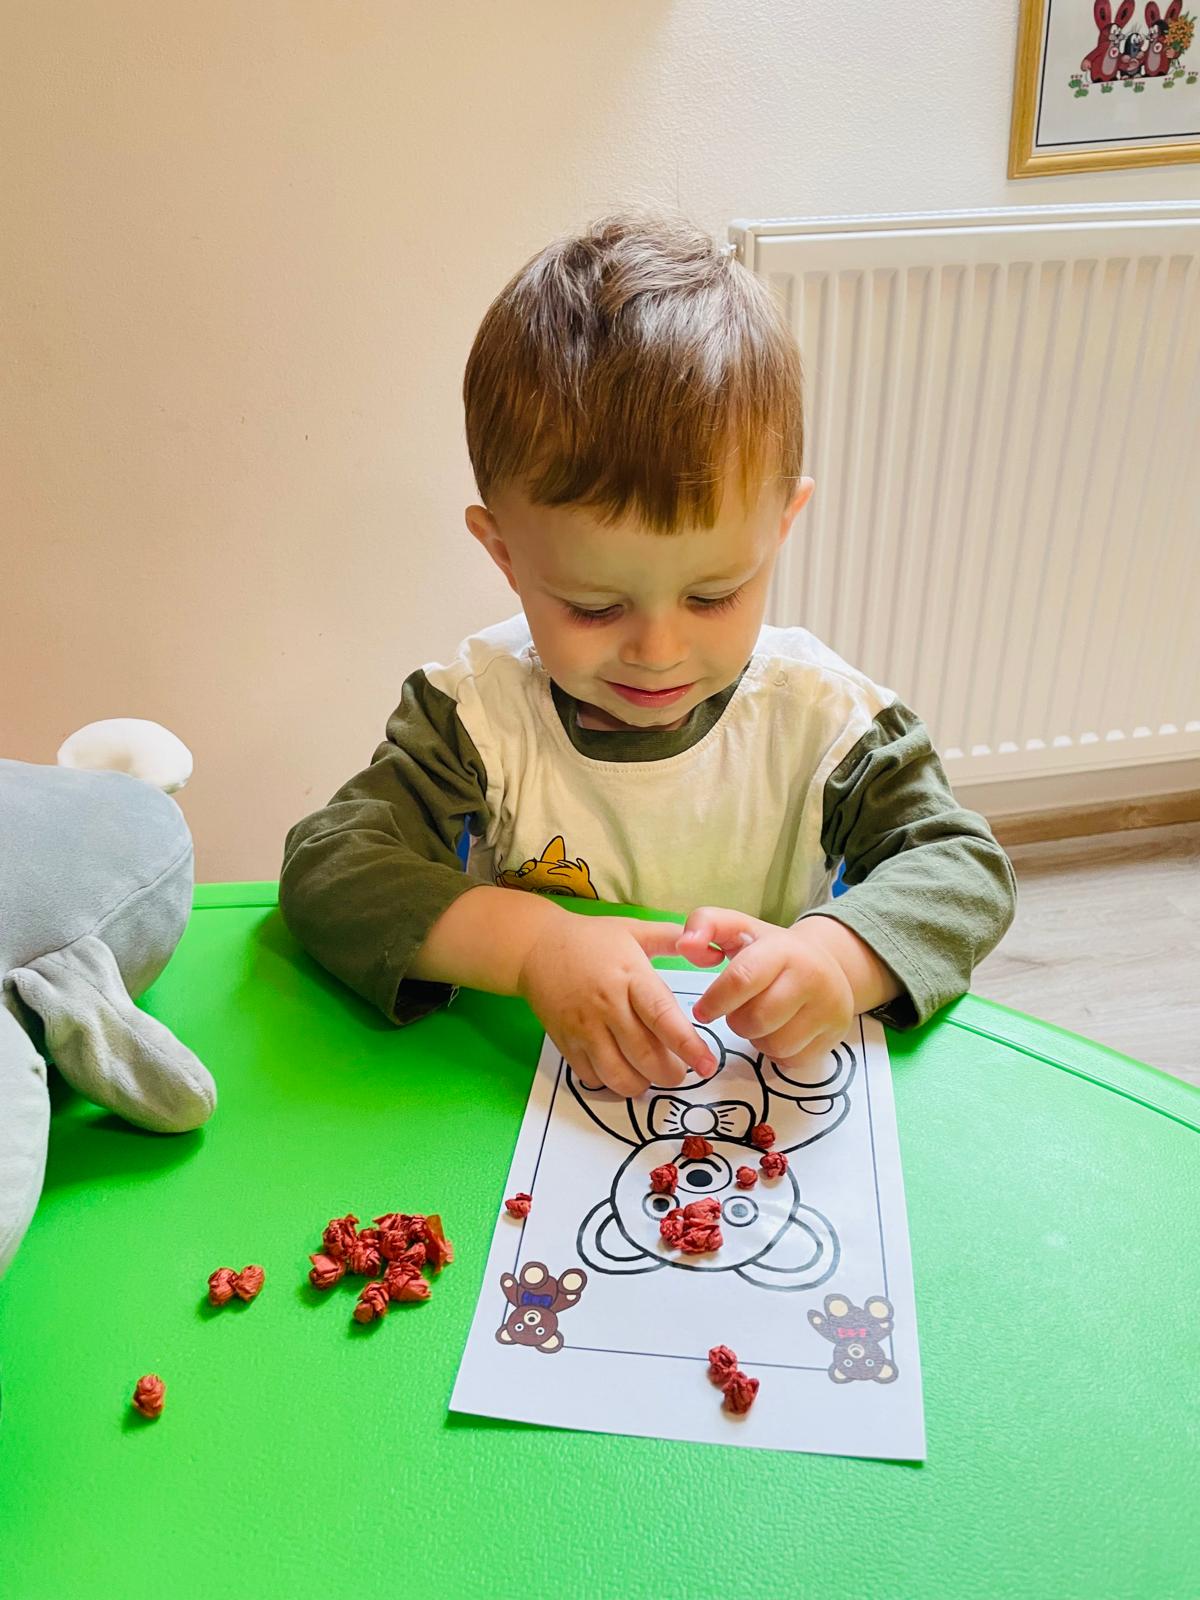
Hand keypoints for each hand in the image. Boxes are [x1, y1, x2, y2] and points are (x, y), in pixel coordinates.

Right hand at [517, 915, 717, 1096]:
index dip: (688, 1046)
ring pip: (618, 1074)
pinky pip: (591, 1076)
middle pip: (644, 1055)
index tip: (706, 1064)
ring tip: (651, 1077)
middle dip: (670, 1074)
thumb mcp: (635, 930)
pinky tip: (621, 1072)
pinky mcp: (565, 1042)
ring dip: (641, 1084)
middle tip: (680, 1073)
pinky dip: (610, 1083)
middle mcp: (608, 1005)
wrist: (536, 946)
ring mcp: (584, 1027)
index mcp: (630, 977)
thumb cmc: (592, 939)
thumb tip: (713, 952)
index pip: (663, 1017)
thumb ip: (674, 939)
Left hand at [675, 906, 898, 1072]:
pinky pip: (791, 1060)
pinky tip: (779, 1031)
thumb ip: (705, 925)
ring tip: (760, 1019)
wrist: (829, 964)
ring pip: (773, 1044)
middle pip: (756, 1019)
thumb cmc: (772, 949)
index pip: (742, 979)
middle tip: (738, 1010)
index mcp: (784, 948)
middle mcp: (812, 976)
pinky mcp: (834, 1035)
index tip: (701, 1011)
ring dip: (756, 1038)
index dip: (715, 1000)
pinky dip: (776, 1052)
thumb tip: (684, 946)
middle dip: (736, 1020)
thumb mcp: (739, 927)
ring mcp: (828, 1008)